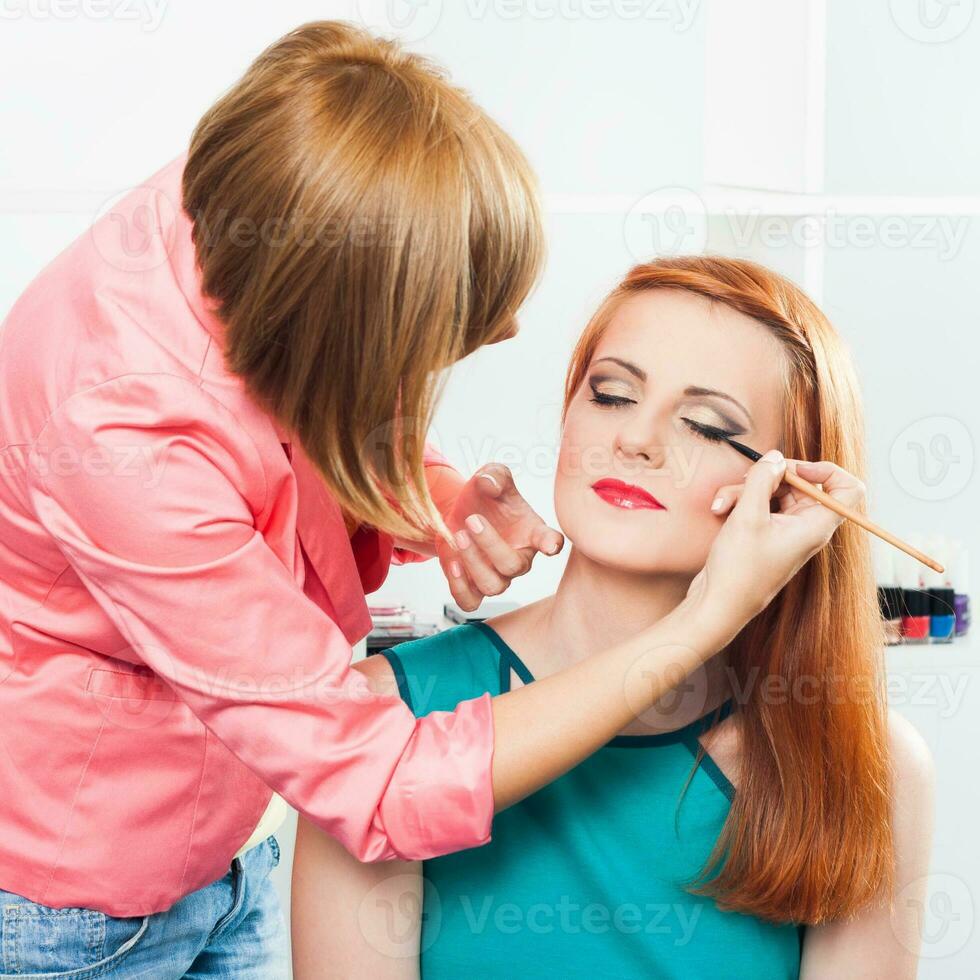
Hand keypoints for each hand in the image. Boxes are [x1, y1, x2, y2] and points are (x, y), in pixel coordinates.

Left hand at [436, 463, 564, 611]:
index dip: (551, 544)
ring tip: (459, 536)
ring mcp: (496, 577)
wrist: (460, 512)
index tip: (549, 545)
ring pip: (492, 586)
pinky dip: (459, 587)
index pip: (550, 540)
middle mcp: (518, 558)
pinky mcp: (473, 588)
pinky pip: (469, 601)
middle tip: (472, 520)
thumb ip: (494, 475)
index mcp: (531, 532)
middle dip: (491, 545)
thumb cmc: (486, 496)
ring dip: (473, 563)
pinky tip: (453, 562)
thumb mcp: (491, 476)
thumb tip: (489, 484)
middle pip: (513, 567)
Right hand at [687, 450, 864, 630]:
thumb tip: (775, 458)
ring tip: (724, 502)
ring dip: (747, 490)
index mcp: (816, 526)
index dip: (826, 471)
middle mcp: (806, 528)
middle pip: (804, 485)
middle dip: (771, 477)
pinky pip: (761, 506)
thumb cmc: (739, 571)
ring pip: (776, 493)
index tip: (794, 469)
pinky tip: (720, 510)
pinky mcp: (766, 534)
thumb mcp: (749, 516)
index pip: (849, 489)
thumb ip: (763, 479)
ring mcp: (785, 531)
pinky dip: (741, 502)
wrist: (717, 604)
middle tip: (749, 479)